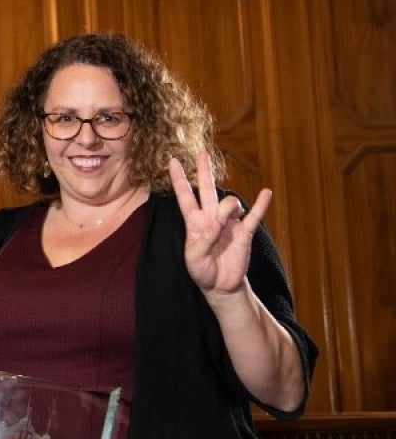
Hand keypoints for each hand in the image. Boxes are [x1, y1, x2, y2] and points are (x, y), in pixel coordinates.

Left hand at [168, 152, 269, 296]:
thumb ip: (202, 240)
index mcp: (194, 223)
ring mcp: (229, 223)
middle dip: (204, 171)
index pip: (185, 197)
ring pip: (229, 203)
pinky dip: (261, 205)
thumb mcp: (194, 259)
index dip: (179, 180)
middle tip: (202, 153)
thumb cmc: (202, 271)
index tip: (171, 161)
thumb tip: (217, 223)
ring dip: (228, 209)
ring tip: (224, 225)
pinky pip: (254, 216)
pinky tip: (266, 192)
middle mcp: (211, 218)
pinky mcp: (244, 232)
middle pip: (207, 189)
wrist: (220, 285)